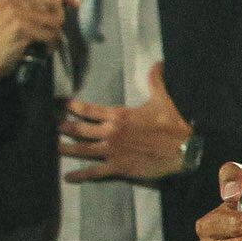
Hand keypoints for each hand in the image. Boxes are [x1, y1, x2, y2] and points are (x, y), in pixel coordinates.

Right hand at [0, 0, 75, 83]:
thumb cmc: (5, 35)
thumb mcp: (13, 13)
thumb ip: (34, 4)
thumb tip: (66, 0)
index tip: (75, 2)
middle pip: (54, 2)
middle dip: (59, 18)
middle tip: (51, 30)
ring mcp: (16, 12)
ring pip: (55, 20)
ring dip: (54, 34)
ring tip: (44, 41)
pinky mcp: (21, 28)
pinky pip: (50, 35)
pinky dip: (50, 44)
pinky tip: (41, 48)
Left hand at [60, 61, 190, 180]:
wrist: (187, 148)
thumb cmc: (175, 123)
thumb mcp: (165, 99)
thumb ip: (156, 81)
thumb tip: (157, 63)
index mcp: (119, 115)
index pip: (89, 110)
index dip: (74, 106)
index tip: (63, 104)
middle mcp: (111, 133)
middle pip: (81, 130)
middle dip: (66, 127)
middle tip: (56, 126)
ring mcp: (113, 152)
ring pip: (82, 150)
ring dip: (66, 148)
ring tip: (54, 147)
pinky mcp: (119, 167)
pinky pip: (95, 172)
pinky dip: (80, 175)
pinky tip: (68, 177)